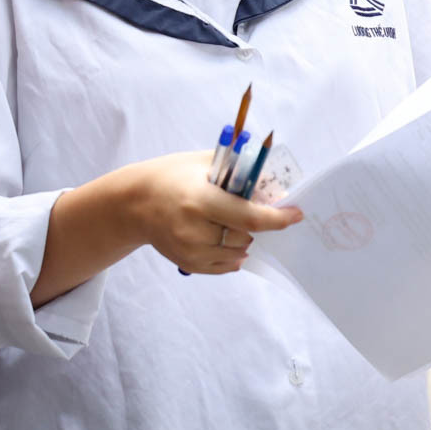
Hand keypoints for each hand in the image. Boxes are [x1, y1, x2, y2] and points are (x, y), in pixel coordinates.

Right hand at [129, 151, 302, 274]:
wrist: (134, 203)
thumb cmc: (171, 177)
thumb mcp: (203, 163)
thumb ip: (238, 171)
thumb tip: (273, 180)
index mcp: (200, 200)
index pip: (250, 218)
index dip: (278, 218)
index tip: (296, 214)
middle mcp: (194, 230)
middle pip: (246, 237)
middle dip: (256, 225)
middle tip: (249, 209)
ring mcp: (190, 251)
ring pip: (238, 253)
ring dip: (244, 239)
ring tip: (228, 221)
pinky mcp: (188, 264)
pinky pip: (226, 266)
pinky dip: (233, 253)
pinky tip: (221, 236)